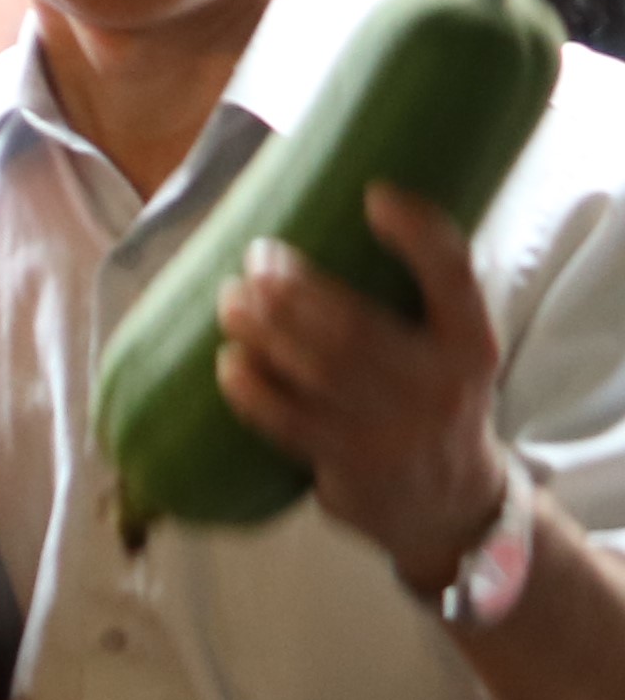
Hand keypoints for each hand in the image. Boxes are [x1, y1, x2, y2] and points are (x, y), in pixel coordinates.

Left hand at [213, 188, 510, 592]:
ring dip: (263, 330)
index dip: (419, 233)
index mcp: (471, 343)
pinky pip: (288, 421)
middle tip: (257, 258)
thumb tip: (339, 223)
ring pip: (317, 369)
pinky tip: (228, 363)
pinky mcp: (351, 462)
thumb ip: (421, 305)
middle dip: (295, 287)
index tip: (375, 195)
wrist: (448, 504)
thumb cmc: (433, 404)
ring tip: (231, 301)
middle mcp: (438, 383)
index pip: (454, 276)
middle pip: (355, 323)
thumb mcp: (454, 354)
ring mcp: (394, 427)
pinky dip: (252, 389)